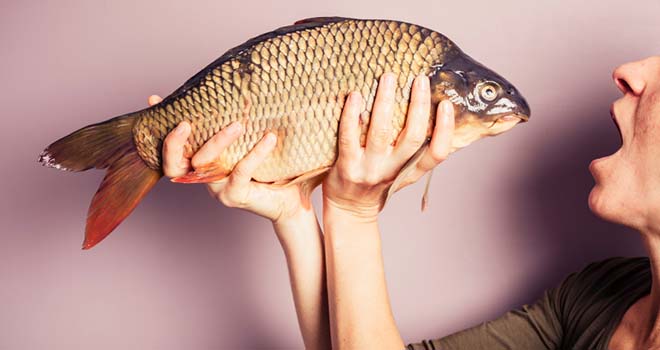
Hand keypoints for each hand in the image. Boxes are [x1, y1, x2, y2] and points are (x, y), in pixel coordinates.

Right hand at [149, 95, 314, 225]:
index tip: (155, 99)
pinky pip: (240, 171)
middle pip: (176, 163)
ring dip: (219, 141)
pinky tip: (269, 138)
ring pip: (206, 164)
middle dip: (176, 142)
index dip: (160, 127)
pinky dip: (255, 152)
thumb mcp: (250, 141)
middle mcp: (204, 178)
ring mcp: (218, 189)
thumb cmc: (271, 168)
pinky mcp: (236, 196)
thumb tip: (242, 83)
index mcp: (201, 164)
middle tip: (186, 122)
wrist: (292, 200)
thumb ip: (236, 120)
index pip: (171, 149)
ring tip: (239, 124)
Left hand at [322, 73, 454, 217]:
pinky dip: (352, 114)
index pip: (437, 153)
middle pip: (412, 137)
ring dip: (386, 102)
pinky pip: (349, 137)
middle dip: (418, 105)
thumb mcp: (402, 169)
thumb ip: (415, 147)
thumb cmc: (377, 181)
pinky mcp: (346, 168)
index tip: (446, 104)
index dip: (445, 129)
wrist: (348, 208)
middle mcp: (393, 171)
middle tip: (420, 79)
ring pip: (381, 133)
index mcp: (412, 171)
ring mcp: (369, 170)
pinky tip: (355, 95)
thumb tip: (429, 106)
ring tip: (389, 77)